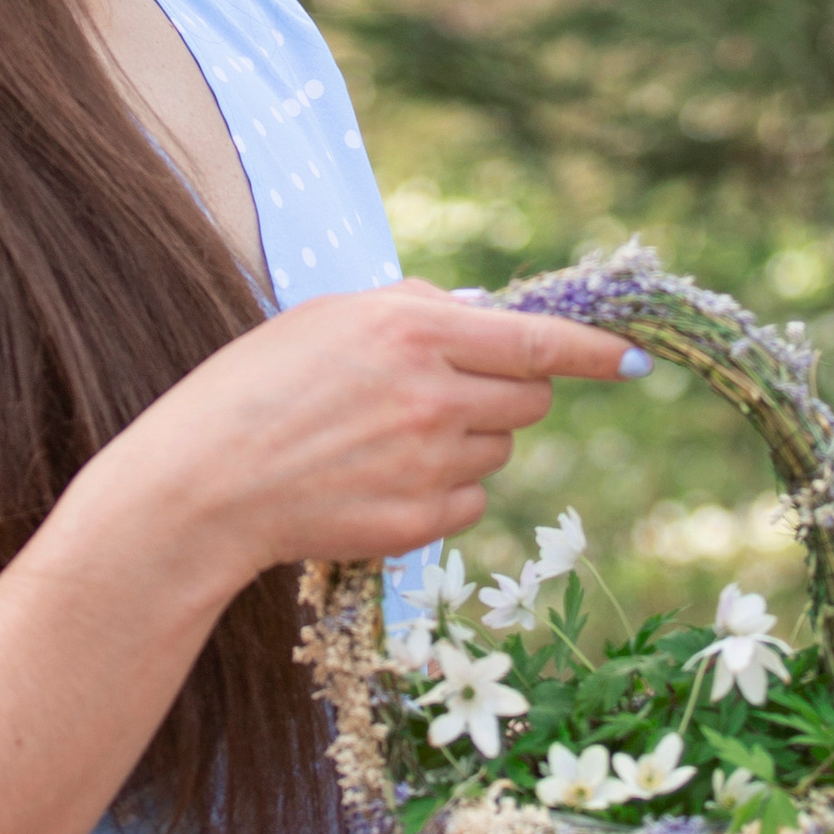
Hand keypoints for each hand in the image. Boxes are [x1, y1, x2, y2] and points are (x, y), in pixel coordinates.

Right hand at [106, 279, 637, 590]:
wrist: (199, 485)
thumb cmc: (257, 386)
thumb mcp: (332, 316)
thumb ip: (419, 309)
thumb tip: (490, 317)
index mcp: (416, 331)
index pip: (540, 340)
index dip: (598, 351)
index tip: (634, 360)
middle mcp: (434, 397)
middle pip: (532, 398)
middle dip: (508, 392)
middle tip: (444, 394)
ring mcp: (429, 466)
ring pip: (499, 452)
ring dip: (468, 442)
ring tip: (387, 439)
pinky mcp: (417, 524)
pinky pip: (470, 504)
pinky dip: (443, 493)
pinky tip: (380, 481)